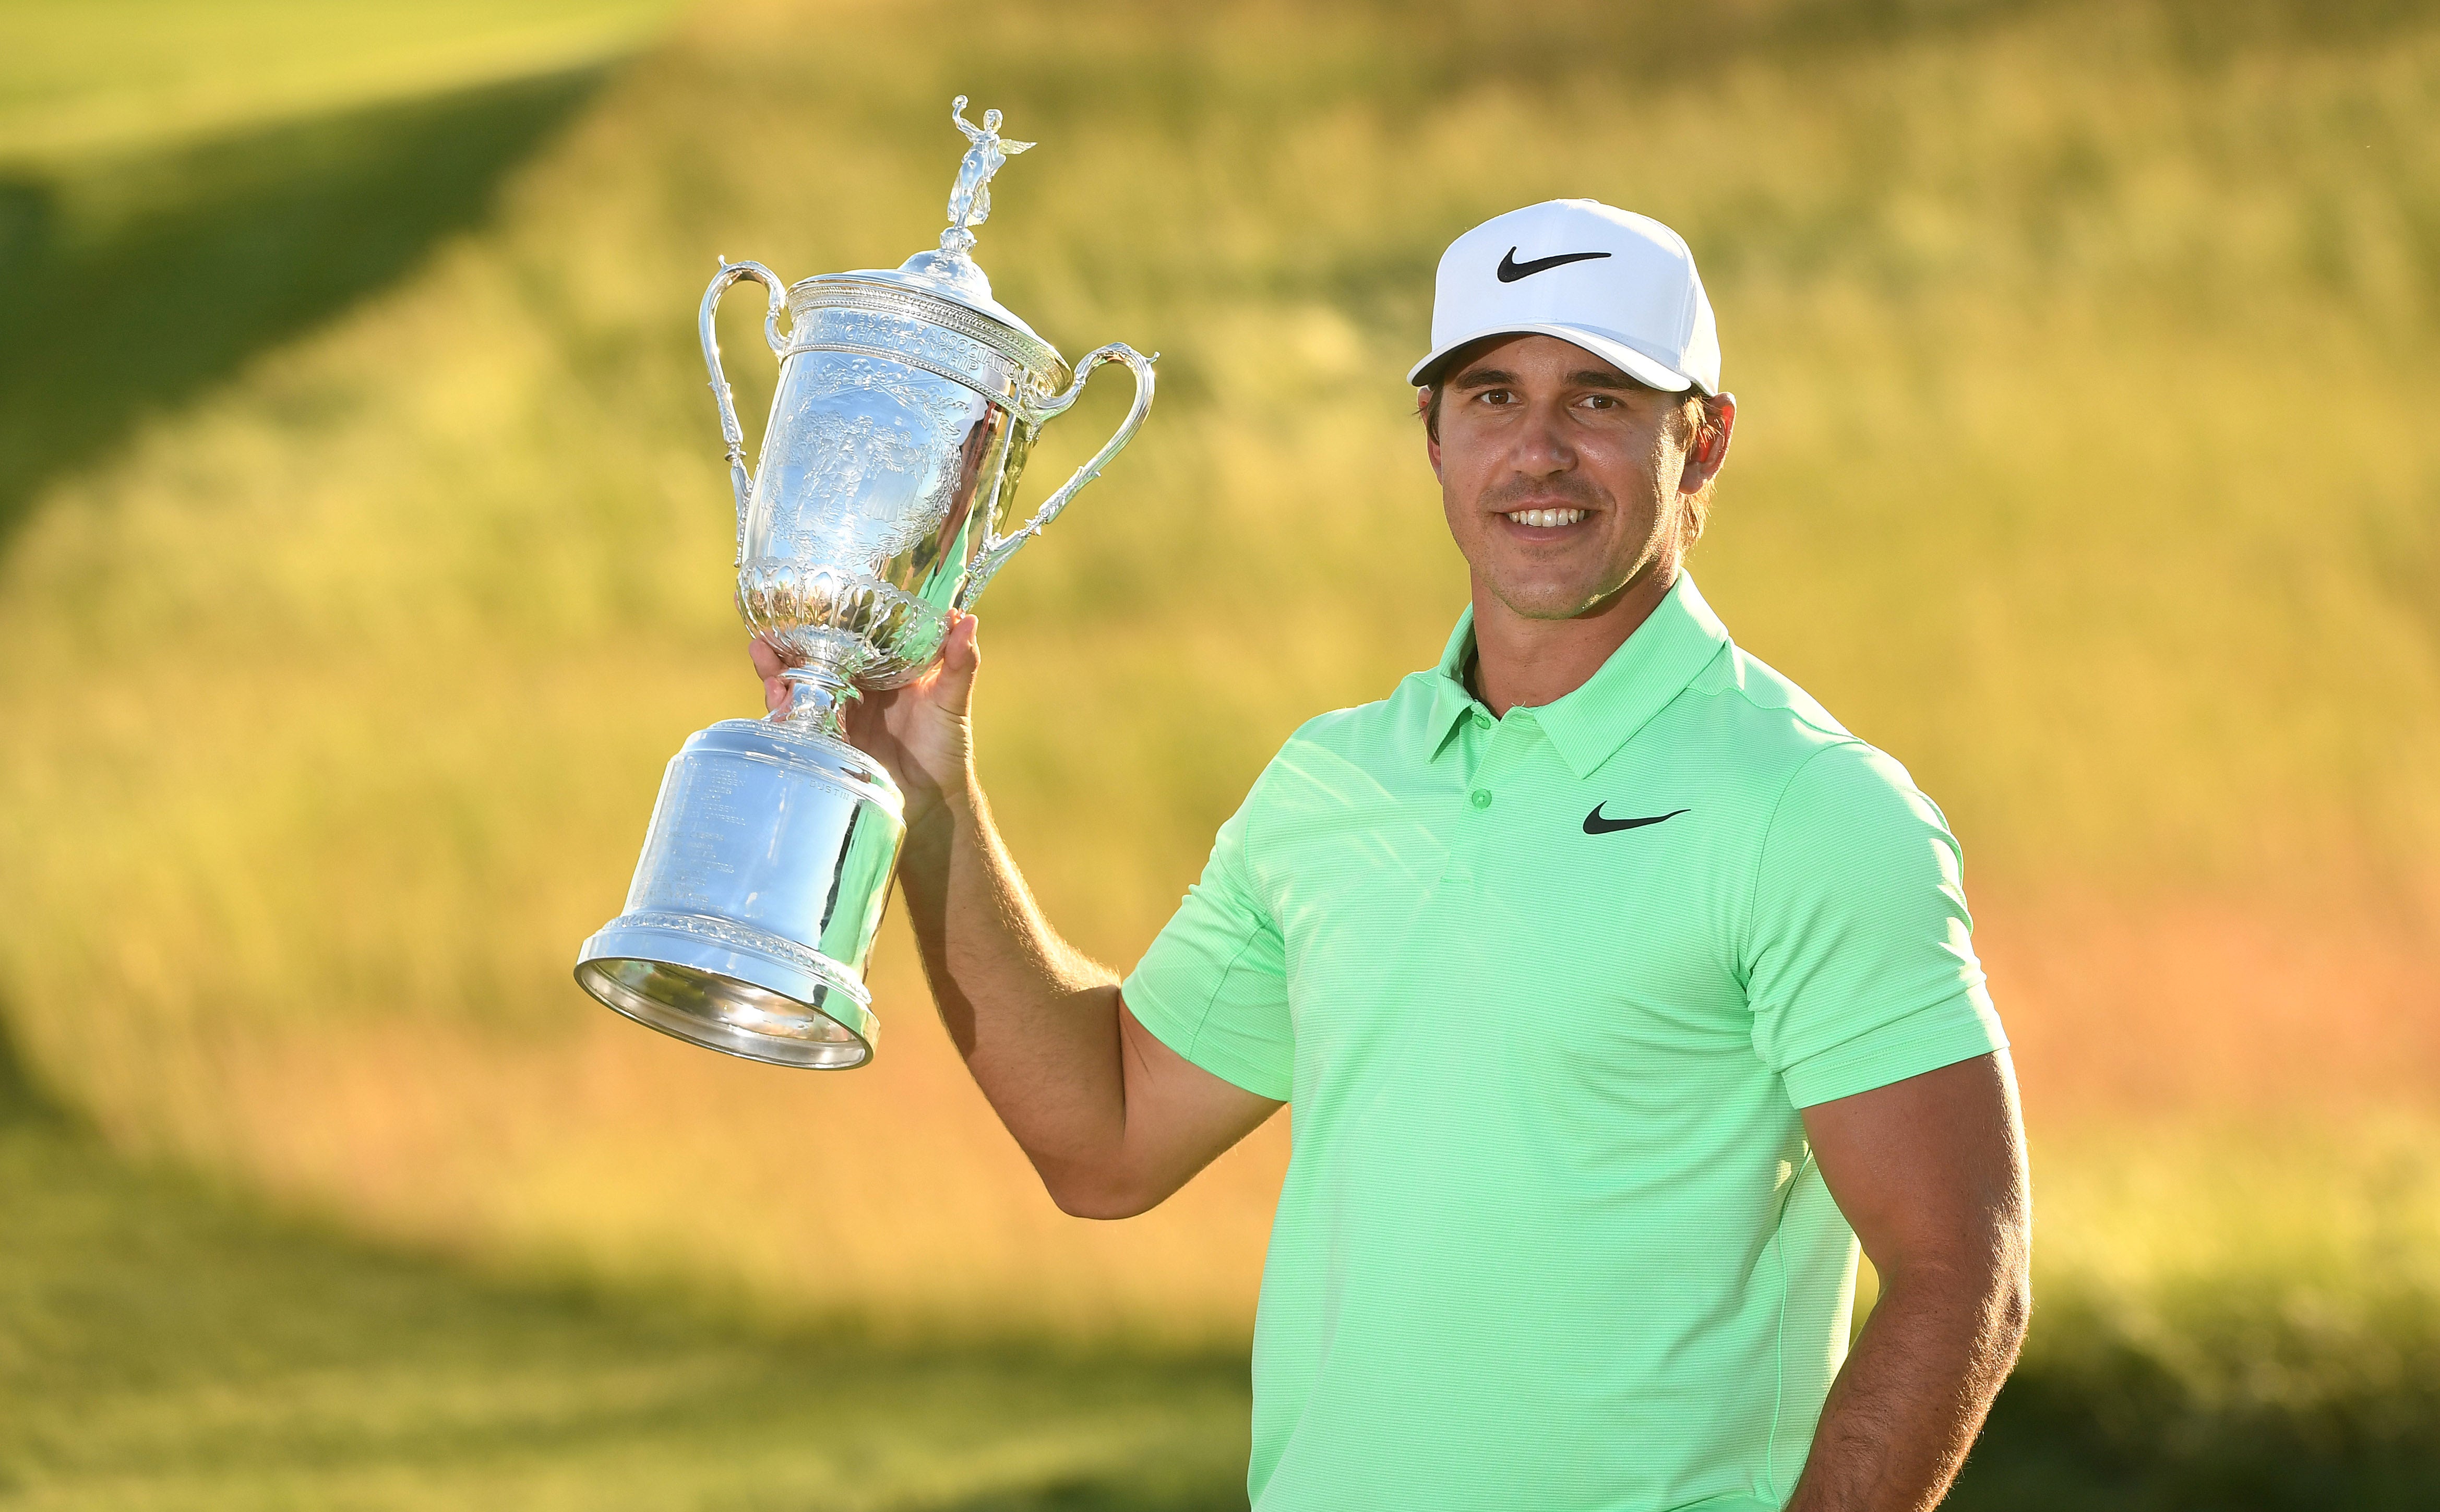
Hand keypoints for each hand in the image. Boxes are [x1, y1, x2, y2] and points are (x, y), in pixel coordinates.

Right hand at [750, 614, 980, 828]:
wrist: (931, 802)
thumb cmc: (945, 747)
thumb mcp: (952, 701)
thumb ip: (959, 663)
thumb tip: (967, 619)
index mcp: (882, 668)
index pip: (849, 635)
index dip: (828, 617)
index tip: (809, 595)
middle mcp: (855, 686)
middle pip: (814, 655)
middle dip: (789, 640)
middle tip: (768, 624)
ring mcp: (836, 713)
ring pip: (799, 683)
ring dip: (777, 668)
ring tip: (761, 652)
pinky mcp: (826, 741)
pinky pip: (798, 720)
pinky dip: (782, 707)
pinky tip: (775, 695)